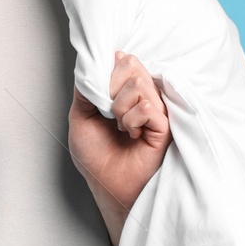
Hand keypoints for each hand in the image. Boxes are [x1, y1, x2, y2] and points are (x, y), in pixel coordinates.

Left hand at [68, 51, 169, 245]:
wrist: (107, 186)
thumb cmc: (96, 158)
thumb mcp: (80, 118)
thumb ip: (85, 89)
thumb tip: (92, 64)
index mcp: (124, 91)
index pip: (121, 59)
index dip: (106, 71)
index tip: (98, 94)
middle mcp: (142, 95)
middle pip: (131, 64)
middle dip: (111, 87)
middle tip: (109, 113)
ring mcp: (156, 109)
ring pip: (139, 83)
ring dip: (120, 108)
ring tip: (120, 128)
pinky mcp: (164, 125)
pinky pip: (146, 107)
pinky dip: (132, 121)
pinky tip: (132, 136)